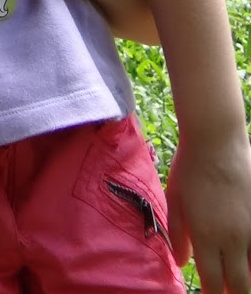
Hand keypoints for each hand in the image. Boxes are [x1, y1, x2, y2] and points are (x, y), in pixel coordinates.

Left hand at [166, 134, 250, 293]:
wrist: (217, 139)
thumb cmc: (190, 167)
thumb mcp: (175, 199)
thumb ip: (178, 234)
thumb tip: (181, 262)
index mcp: (207, 236)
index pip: (213, 282)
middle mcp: (233, 239)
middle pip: (241, 285)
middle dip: (234, 293)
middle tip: (227, 291)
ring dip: (248, 276)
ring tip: (239, 277)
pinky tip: (249, 258)